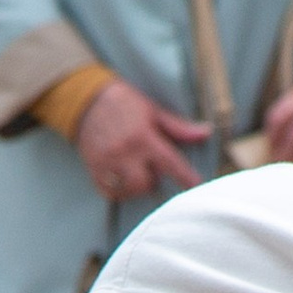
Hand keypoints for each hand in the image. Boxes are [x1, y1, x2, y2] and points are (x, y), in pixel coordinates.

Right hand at [77, 79, 209, 202]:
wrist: (87, 100)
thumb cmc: (124, 103)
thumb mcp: (153, 110)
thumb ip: (178, 127)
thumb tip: (206, 132)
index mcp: (143, 137)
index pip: (170, 163)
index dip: (185, 177)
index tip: (196, 186)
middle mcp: (124, 152)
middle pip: (146, 184)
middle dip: (152, 179)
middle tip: (149, 166)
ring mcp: (107, 162)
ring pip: (129, 190)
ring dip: (137, 186)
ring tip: (135, 171)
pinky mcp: (94, 169)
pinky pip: (110, 192)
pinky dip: (120, 190)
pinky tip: (122, 176)